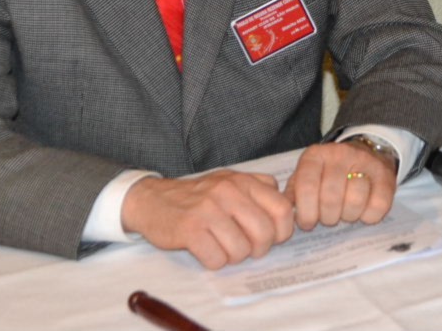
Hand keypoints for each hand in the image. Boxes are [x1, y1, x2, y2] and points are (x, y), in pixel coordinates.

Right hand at [121, 170, 293, 269]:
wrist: (153, 199)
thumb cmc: (199, 196)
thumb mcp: (231, 181)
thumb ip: (259, 189)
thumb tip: (288, 209)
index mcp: (243, 181)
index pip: (282, 210)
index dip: (282, 231)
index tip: (270, 237)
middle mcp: (228, 192)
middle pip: (265, 234)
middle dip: (258, 249)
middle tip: (246, 248)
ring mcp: (208, 210)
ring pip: (241, 250)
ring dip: (234, 256)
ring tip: (223, 247)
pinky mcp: (190, 229)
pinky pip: (217, 259)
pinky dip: (214, 261)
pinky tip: (206, 250)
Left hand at [286, 141, 396, 230]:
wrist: (366, 153)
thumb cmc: (329, 173)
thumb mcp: (307, 176)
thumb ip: (294, 192)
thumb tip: (288, 213)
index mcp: (315, 155)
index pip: (306, 186)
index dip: (306, 211)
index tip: (308, 223)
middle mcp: (340, 154)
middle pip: (331, 198)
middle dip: (328, 217)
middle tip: (328, 218)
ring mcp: (365, 162)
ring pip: (354, 201)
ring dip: (348, 216)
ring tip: (345, 214)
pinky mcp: (386, 175)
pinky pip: (377, 205)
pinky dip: (369, 217)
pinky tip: (363, 213)